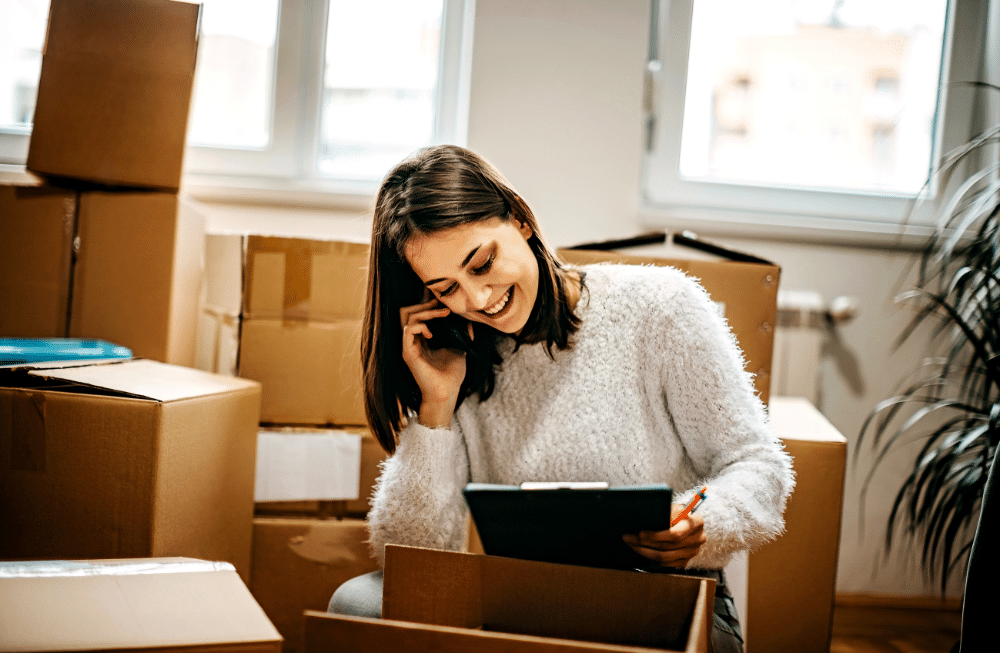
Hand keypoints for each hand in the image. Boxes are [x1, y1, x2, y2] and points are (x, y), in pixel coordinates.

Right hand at [399, 297, 470, 426]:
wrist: (447, 393)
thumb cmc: (452, 375)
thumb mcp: (460, 348)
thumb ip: (460, 333)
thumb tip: (468, 320)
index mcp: (422, 339)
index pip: (417, 315)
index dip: (428, 305)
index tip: (444, 304)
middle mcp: (413, 341)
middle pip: (408, 312)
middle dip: (425, 305)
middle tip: (442, 306)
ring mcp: (409, 346)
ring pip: (407, 317)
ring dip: (426, 312)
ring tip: (442, 314)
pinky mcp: (408, 353)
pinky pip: (407, 330)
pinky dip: (420, 326)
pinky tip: (432, 333)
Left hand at [623, 503, 706, 567]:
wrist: (685, 521)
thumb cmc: (676, 511)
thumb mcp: (673, 507)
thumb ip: (664, 512)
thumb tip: (645, 517)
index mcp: (697, 522)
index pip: (675, 534)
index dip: (656, 536)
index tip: (640, 533)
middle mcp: (698, 539)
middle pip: (667, 547)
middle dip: (644, 543)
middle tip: (628, 538)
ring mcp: (692, 552)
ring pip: (664, 557)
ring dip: (644, 552)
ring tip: (631, 544)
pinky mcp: (685, 561)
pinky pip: (665, 564)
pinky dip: (651, 558)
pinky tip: (640, 550)